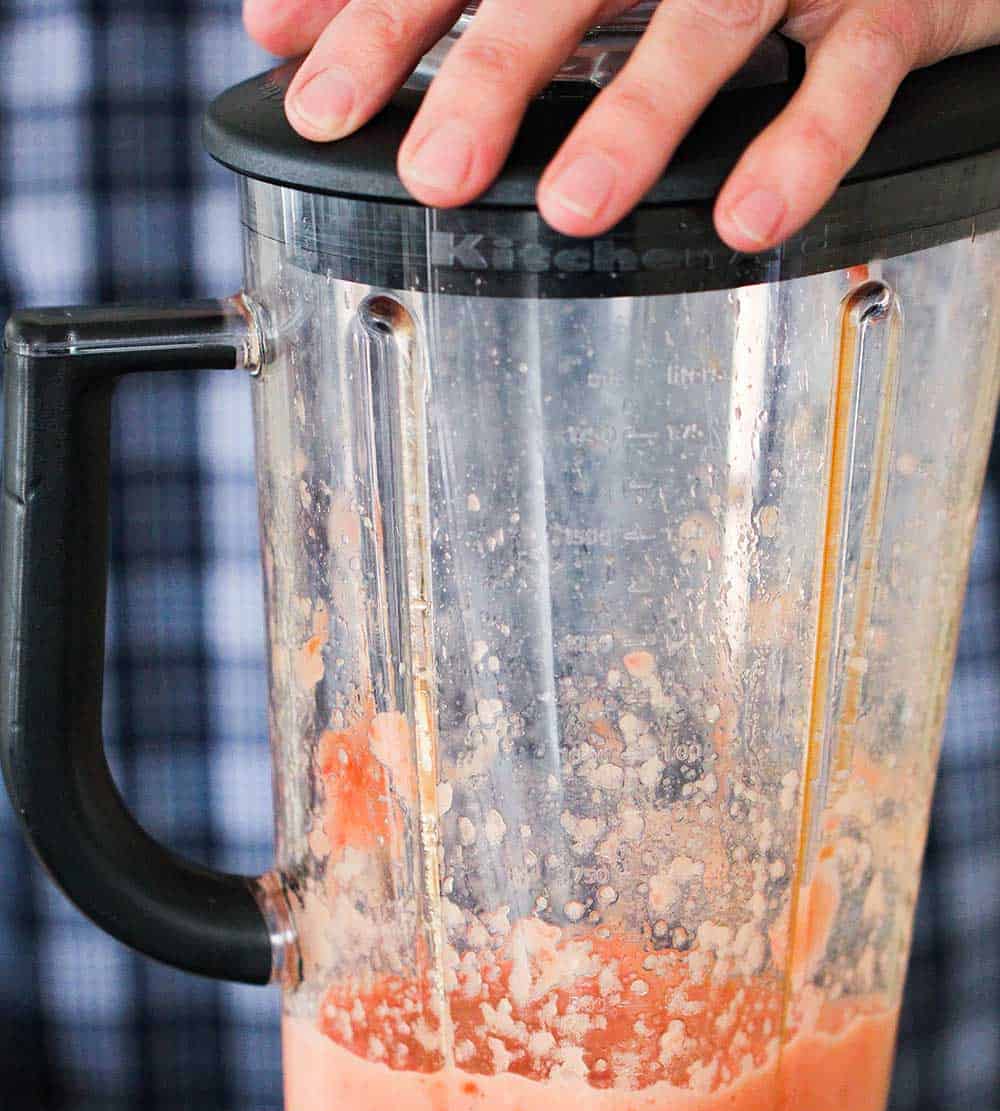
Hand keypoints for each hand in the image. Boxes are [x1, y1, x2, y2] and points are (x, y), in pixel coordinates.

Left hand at [243, 0, 999, 249]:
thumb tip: (282, 16)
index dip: (386, 17)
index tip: (321, 104)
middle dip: (492, 70)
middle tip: (433, 173)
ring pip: (708, 16)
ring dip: (636, 112)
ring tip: (572, 210)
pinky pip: (851, 69)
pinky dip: (803, 142)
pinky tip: (745, 215)